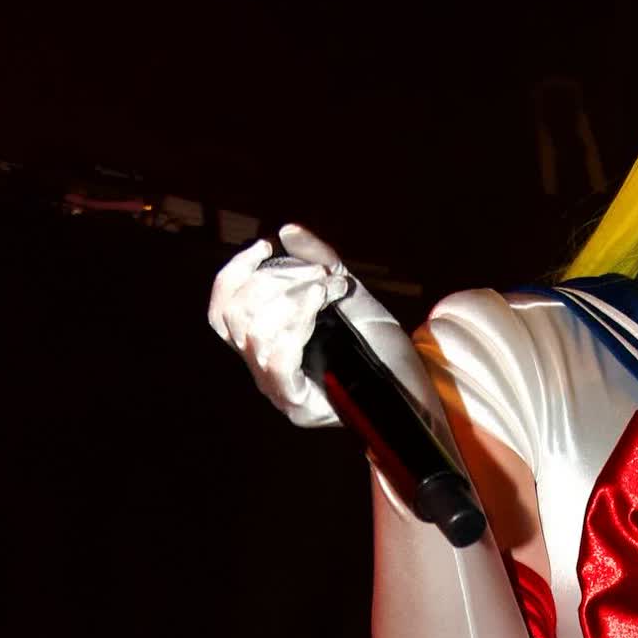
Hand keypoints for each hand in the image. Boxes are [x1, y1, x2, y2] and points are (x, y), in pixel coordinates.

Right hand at [207, 223, 362, 427]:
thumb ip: (318, 261)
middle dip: (274, 282)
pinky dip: (295, 322)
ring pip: (255, 334)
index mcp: (266, 344)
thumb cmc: (380, 343)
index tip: (263, 247)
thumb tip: (286, 231)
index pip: (221, 312)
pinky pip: (277, 360)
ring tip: (325, 288)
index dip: (234, 274)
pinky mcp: (298, 406)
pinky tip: (317, 302)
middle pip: (237, 317)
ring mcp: (278, 390)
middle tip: (317, 276)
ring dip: (290, 298)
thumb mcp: (348, 292)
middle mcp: (264, 369)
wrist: (415, 383)